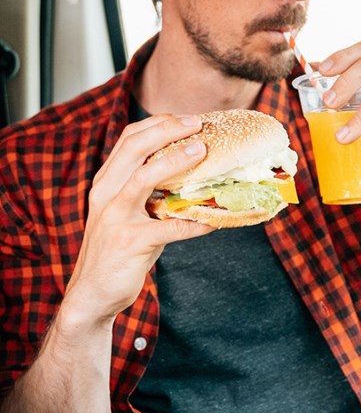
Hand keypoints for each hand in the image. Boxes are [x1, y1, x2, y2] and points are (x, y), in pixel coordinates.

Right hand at [63, 114, 212, 324]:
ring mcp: (116, 217)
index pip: (129, 140)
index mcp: (106, 183)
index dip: (158, 124)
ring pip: (144, 178)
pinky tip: (215, 219)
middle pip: (134, 148)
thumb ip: (149, 194)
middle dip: (167, 130)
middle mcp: (107, 195)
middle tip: (198, 123)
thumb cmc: (115, 251)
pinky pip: (169, 228)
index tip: (186, 119)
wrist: (93, 293)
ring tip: (201, 151)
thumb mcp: (125, 214)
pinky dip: (194, 222)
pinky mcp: (130, 242)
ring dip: (175, 162)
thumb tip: (192, 177)